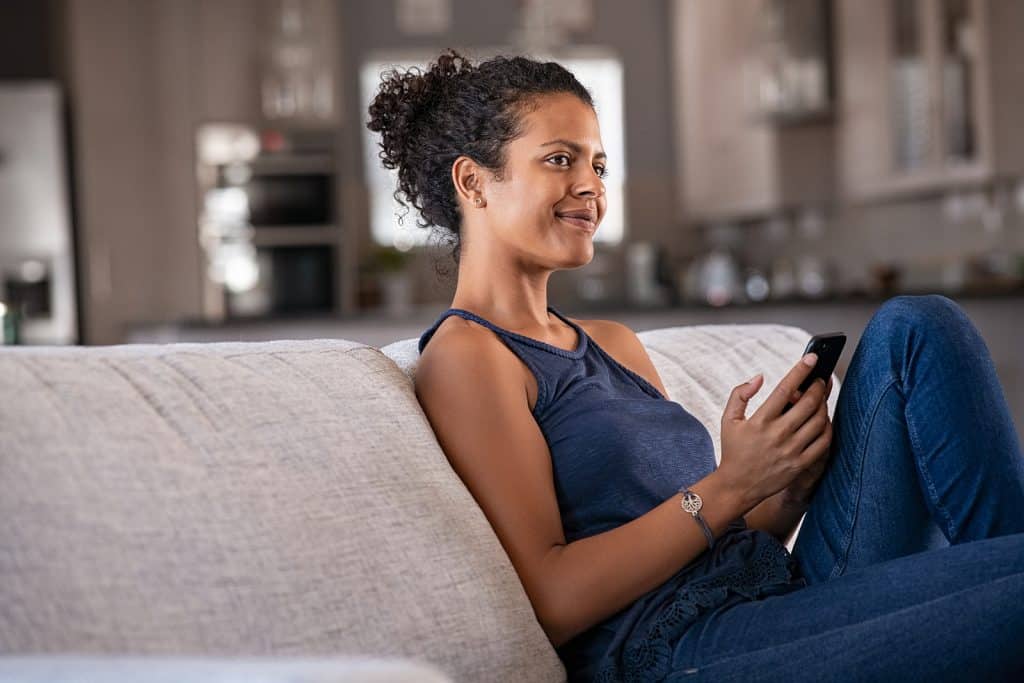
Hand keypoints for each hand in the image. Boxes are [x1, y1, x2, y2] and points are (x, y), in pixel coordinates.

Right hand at [717, 354, 834, 506]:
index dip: (801, 370)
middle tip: (819, 379)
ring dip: (823, 405)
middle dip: (818, 386)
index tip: (812, 357)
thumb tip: (759, 377)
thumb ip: (740, 394)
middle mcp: (778, 434)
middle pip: (809, 402)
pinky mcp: (801, 464)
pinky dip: (827, 427)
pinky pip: (824, 441)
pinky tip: (822, 420)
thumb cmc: (733, 449)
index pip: (786, 388)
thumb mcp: (728, 419)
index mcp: (760, 420)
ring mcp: (791, 450)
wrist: (737, 486)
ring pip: (819, 420)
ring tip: (820, 398)